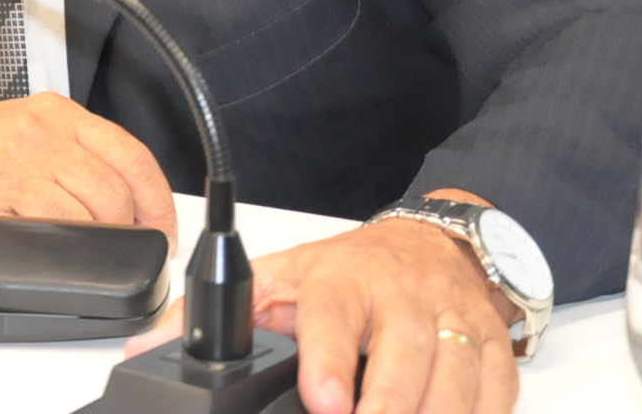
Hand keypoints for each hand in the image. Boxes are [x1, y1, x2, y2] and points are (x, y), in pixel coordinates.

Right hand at [0, 86, 177, 242]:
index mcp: (52, 114)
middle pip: (118, 190)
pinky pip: (47, 229)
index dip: (157, 203)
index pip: (131, 155)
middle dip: (132, 231)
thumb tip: (122, 200)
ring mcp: (14, 162)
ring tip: (90, 256)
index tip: (163, 232)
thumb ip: (67, 155)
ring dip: (100, 243)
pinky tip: (52, 255)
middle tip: (132, 254)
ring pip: (90, 211)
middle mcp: (39, 131)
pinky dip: (62, 249)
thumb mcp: (18, 134)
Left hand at [126, 193, 519, 413]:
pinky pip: (497, 395)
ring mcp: (454, 323)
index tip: (325, 402)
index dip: (328, 362)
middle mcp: (402, 299)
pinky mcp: (494, 349)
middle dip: (389, 408)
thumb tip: (144, 350)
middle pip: (405, 358)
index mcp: (341, 282)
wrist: (429, 244)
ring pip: (456, 381)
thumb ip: (210, 318)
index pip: (333, 318)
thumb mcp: (277, 281)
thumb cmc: (348, 274)